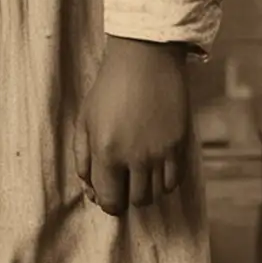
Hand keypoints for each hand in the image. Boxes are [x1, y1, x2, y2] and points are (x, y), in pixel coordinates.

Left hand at [76, 35, 189, 215]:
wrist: (145, 60)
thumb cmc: (109, 88)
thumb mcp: (84, 120)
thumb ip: (82, 157)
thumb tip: (89, 186)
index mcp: (107, 152)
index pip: (110, 200)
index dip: (108, 203)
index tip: (108, 194)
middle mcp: (135, 158)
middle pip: (135, 201)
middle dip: (126, 197)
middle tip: (124, 182)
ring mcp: (160, 153)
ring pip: (156, 194)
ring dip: (146, 190)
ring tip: (139, 173)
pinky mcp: (179, 145)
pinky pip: (174, 181)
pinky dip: (164, 182)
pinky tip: (156, 168)